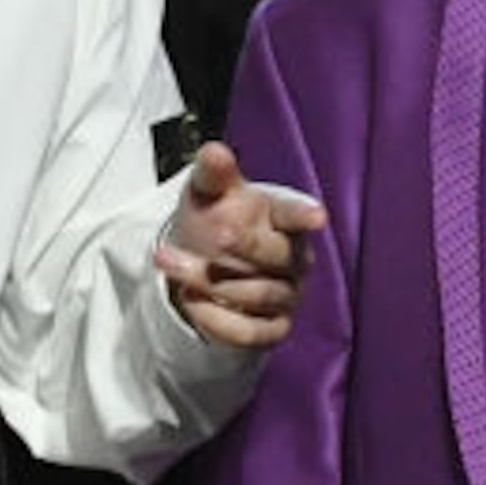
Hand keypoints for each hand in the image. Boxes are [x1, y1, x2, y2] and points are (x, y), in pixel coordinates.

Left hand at [158, 142, 326, 349]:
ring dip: (211, 280)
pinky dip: (216, 319)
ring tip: (170, 261)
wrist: (202, 264)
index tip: (316, 216)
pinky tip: (189, 299)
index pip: (297, 215)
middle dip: (243, 246)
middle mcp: (294, 258)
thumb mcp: (206, 192)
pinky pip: (251, 333)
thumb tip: (214, 151)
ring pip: (259, 295)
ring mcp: (287, 296)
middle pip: (280, 256)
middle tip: (212, 233)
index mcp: (283, 218)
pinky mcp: (272, 329)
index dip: (305, 215)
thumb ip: (212, 173)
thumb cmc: (215, 218)